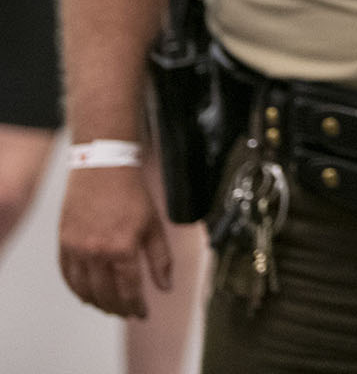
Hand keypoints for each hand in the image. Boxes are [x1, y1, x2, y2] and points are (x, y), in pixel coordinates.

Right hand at [58, 163, 171, 317]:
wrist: (103, 169)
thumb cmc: (132, 195)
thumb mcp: (154, 225)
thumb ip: (161, 259)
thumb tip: (166, 287)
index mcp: (122, 248)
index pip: (129, 289)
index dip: (136, 306)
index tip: (142, 313)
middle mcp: (96, 252)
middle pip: (105, 294)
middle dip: (118, 308)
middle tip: (126, 314)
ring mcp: (76, 249)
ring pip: (83, 289)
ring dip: (97, 303)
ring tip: (109, 307)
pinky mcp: (63, 243)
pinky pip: (67, 276)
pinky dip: (77, 290)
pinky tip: (87, 294)